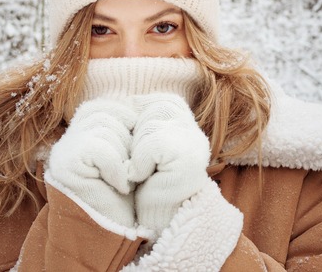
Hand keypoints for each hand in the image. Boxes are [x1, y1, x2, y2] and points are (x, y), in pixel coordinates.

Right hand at [47, 98, 136, 227]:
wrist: (112, 231)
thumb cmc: (126, 196)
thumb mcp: (130, 154)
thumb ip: (127, 127)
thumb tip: (139, 102)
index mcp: (84, 130)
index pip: (110, 106)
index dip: (131, 126)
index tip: (135, 156)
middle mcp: (70, 137)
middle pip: (108, 112)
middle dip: (129, 142)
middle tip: (130, 171)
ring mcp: (64, 149)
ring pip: (105, 127)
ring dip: (124, 157)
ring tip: (123, 180)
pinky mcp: (65, 165)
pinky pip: (99, 148)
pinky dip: (116, 168)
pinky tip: (118, 186)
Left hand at [128, 93, 210, 231]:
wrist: (152, 221)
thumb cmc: (142, 183)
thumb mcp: (139, 144)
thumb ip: (139, 119)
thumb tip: (127, 100)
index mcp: (183, 121)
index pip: (150, 101)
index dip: (134, 125)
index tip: (136, 150)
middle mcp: (193, 129)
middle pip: (151, 108)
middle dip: (135, 138)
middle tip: (138, 164)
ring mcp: (195, 143)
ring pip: (150, 126)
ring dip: (136, 153)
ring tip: (141, 172)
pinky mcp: (189, 159)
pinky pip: (152, 146)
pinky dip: (140, 164)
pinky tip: (143, 178)